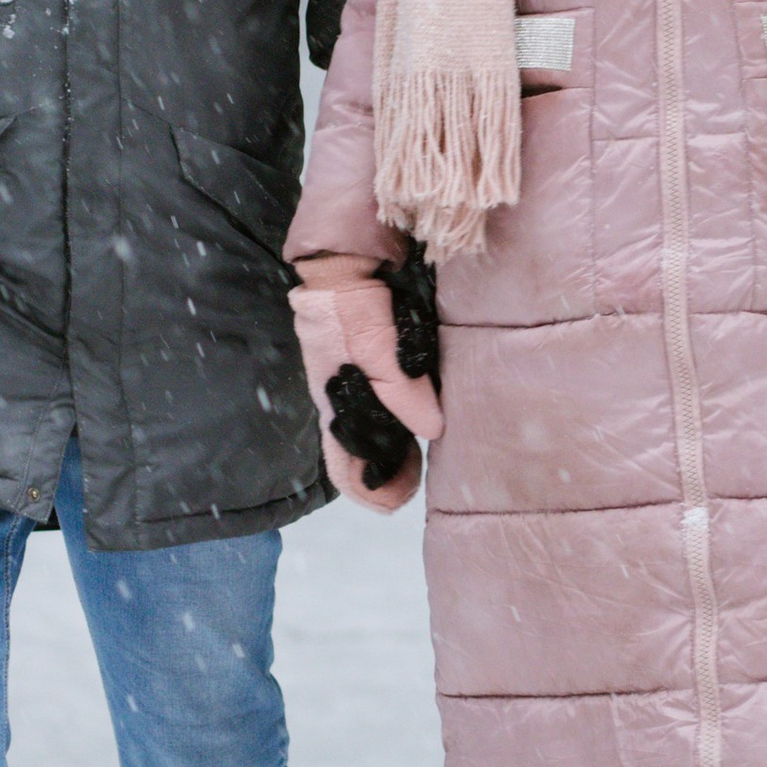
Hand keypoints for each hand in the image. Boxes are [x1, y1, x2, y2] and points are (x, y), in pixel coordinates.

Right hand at [289, 281, 443, 512]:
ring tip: (427, 452)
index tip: (398, 504)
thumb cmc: (351, 307)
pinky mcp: (369, 366)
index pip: (344, 471)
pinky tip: (425, 415)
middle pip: (364, 456)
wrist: (343, 262)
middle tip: (421, 477)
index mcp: (335, 408)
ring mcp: (355, 385)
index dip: (370, 495)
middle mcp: (343, 403)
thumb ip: (402, 391)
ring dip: (399, 449)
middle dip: (391, 473)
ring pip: (376, 433)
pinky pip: (386, 405)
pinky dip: (404, 420)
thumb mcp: (376, 349)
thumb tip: (431, 431)